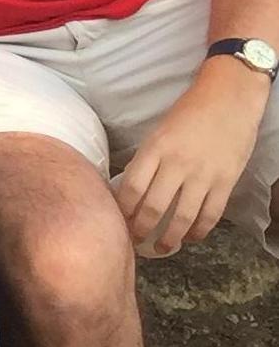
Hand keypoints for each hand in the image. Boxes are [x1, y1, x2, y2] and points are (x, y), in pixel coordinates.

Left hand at [113, 62, 268, 254]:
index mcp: (155, 149)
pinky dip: (199, 231)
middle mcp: (177, 164)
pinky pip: (210, 214)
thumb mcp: (157, 132)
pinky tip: (190, 237)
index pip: (131, 188)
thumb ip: (147, 159)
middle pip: (153, 207)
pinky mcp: (226, 182)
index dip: (122, 209)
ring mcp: (203, 175)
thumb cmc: (189, 113)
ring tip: (161, 247)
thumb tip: (131, 189)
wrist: (229, 99)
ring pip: (182, 217)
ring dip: (169, 237)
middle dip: (140, 229)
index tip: (116, 220)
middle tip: (135, 240)